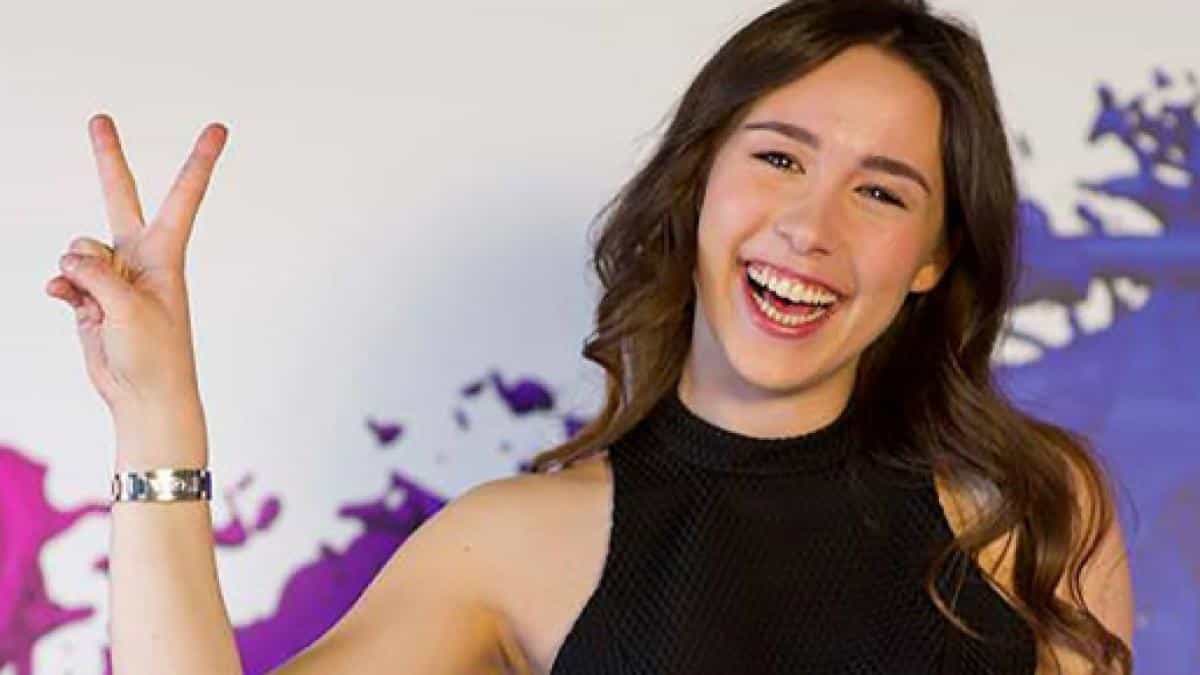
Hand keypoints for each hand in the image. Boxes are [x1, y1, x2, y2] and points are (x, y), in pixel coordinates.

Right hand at [46, 114, 228, 419]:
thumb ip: (98, 275)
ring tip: (100, 307)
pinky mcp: (89, 296)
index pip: (183, 197)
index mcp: (166, 254)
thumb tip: (69, 262)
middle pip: (119, 196)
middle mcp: (139, 256)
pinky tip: (68, 303)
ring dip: (77, 273)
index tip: (219, 128)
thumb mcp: (131, 309)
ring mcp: (112, 275)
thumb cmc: (155, 356)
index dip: (200, 161)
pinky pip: (63, 276)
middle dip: (107, 158)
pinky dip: (62, 288)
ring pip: (78, 249)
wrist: (143, 396)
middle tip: (98, 117)